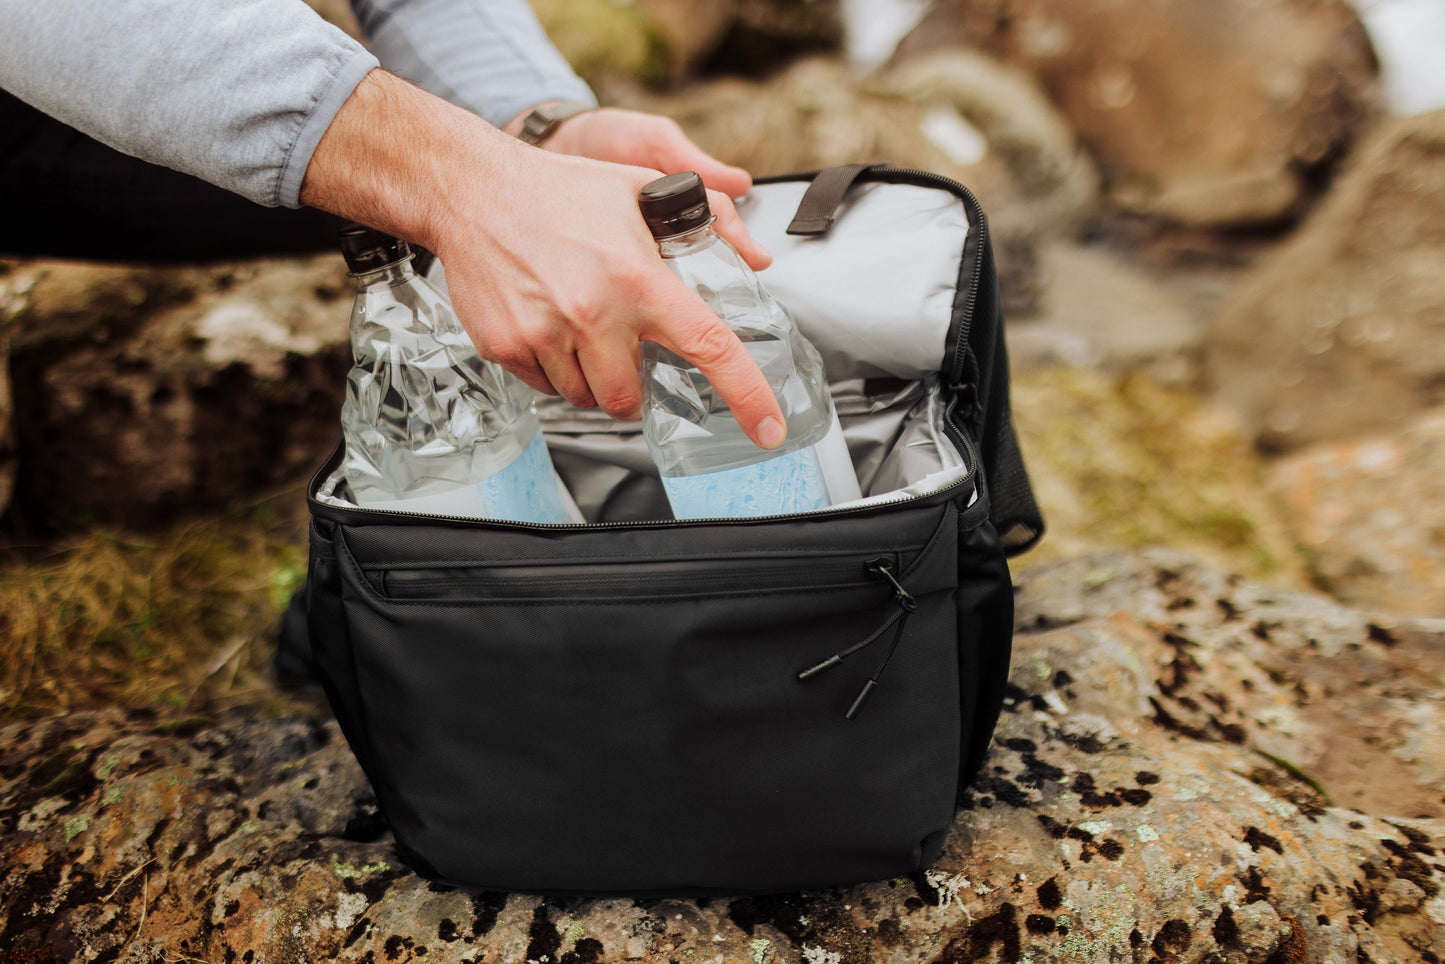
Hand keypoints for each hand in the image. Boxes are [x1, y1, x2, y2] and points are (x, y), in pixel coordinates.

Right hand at [301, 71, 786, 447]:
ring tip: (578, 326)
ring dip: (590, 378)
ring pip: (584, 398)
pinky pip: (544, 387)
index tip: (767, 429)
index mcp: (639, 278)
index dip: (746, 394)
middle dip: (630, 385)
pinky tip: (546, 323)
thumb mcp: (641, 189)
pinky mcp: (506, 346)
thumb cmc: (560, 191)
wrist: (471, 191)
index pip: (708, 346)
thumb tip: (753, 256)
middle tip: (620, 348)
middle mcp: (594, 313)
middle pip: (628, 398)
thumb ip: (704, 221)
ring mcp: (545, 334)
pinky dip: (552, 368)